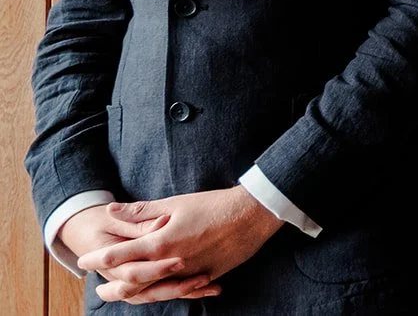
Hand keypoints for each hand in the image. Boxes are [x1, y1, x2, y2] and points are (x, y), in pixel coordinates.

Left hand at [77, 187, 284, 303]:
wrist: (252, 215)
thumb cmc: (213, 205)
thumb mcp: (175, 203)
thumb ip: (140, 211)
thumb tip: (111, 210)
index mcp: (160, 243)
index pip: (119, 256)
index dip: (98, 260)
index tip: (85, 262)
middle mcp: (171, 263)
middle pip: (131, 283)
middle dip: (111, 287)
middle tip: (98, 289)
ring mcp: (188, 274)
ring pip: (154, 291)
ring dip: (135, 294)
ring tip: (123, 293)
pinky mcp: (205, 277)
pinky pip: (180, 291)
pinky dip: (167, 292)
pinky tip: (161, 291)